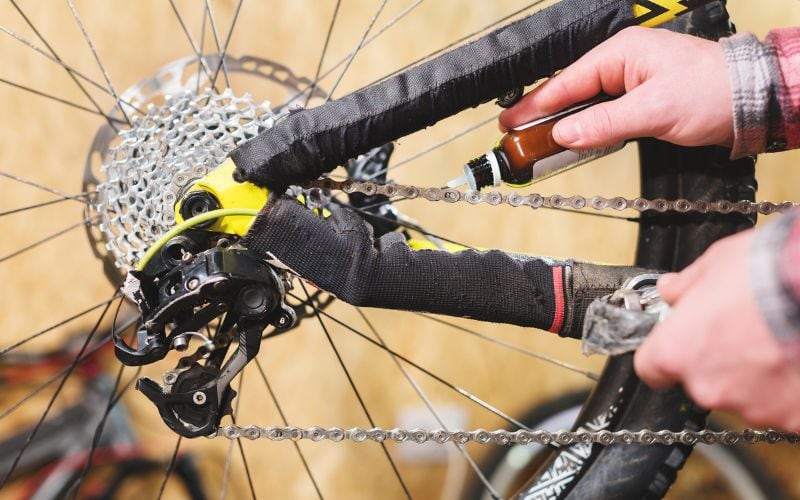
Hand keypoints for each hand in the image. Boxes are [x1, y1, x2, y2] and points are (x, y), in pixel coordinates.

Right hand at [499, 26, 733, 148]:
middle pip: (570, 91)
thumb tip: (565, 135)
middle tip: (514, 135)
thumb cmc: (713, 92)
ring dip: (562, 123)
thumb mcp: (654, 110)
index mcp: (621, 53)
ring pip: (584, 103)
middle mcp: (622, 62)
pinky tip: (571, 139)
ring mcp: (631, 79)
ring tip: (534, 141)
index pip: (568, 81)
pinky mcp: (640, 97)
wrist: (752, 100)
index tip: (510, 122)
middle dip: (542, 115)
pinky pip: (602, 112)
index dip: (536, 105)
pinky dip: (584, 127)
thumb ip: (604, 124)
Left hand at [633, 230, 799, 430]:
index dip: (665, 356)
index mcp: (676, 352)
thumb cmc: (764, 273)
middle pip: (700, 383)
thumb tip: (672, 290)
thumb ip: (684, 287)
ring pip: (743, 397)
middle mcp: (707, 386)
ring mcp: (750, 405)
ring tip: (774, 345)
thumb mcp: (711, 266)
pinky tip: (793, 362)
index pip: (650, 369)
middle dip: (717, 362)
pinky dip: (787, 391)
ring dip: (754, 378)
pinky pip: (781, 407)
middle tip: (742, 335)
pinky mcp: (788, 417)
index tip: (679, 346)